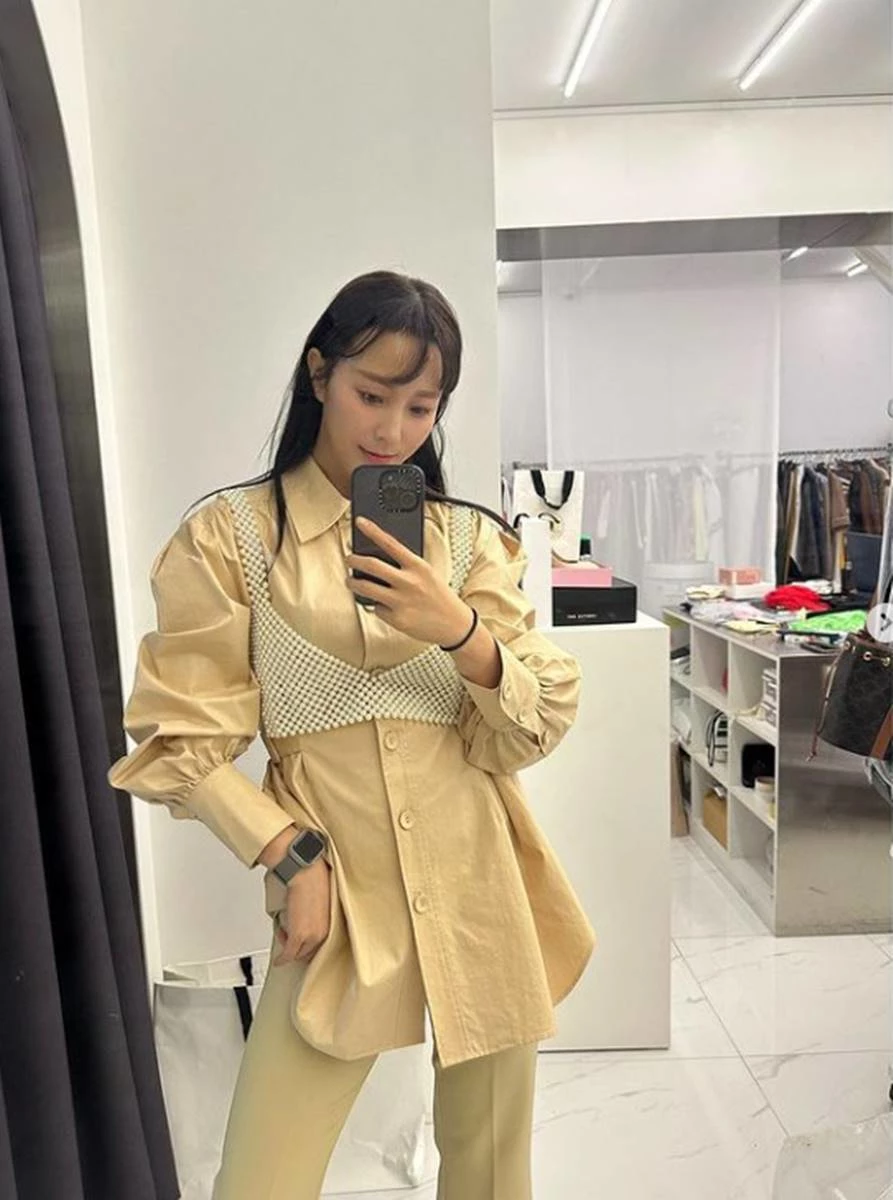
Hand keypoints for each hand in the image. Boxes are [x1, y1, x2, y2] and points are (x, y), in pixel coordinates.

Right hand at [273, 858, 331, 966]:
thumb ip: (317, 913)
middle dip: (300, 950)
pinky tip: (279, 960)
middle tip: (291, 943)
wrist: (305, 872)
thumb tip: (308, 916)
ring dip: (290, 950)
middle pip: (311, 952)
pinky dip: (282, 958)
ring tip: (284, 938)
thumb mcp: (320, 899)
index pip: (323, 944)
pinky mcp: (298, 935)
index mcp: (333, 922)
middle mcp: (325, 931)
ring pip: (299, 954)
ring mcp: (312, 935)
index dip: (311, 947)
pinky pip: (289, 953)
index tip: (304, 947)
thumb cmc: (313, 877)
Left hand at [345, 517, 473, 646]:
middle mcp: (409, 582)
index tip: (360, 522)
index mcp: (418, 566)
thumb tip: (379, 559)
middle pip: (371, 565)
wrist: (455, 624)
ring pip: (366, 587)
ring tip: (351, 581)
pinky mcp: (397, 619)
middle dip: (353, 560)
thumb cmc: (439, 596)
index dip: (372, 530)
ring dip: (353, 583)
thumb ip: (407, 566)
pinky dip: (376, 606)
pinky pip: (376, 608)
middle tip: (349, 559)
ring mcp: (402, 601)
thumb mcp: (428, 574)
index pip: (391, 543)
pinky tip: (383, 605)